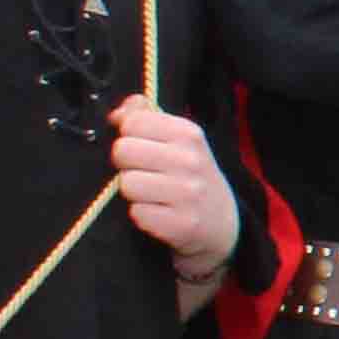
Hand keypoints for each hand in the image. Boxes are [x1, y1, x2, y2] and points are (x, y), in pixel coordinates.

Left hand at [107, 96, 239, 283]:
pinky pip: (137, 213)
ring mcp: (188, 193)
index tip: (143, 148)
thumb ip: (145, 118)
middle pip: (122, 151)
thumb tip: (116, 114)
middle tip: (145, 174)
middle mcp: (191, 160)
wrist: (222, 224)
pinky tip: (159, 213)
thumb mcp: (179, 141)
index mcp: (189, 133)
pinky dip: (142, 215)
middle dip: (126, 165)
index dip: (129, 136)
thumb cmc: (191, 177)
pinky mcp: (181, 224)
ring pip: (126, 184)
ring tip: (152, 195)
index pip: (132, 122)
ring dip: (133, 193)